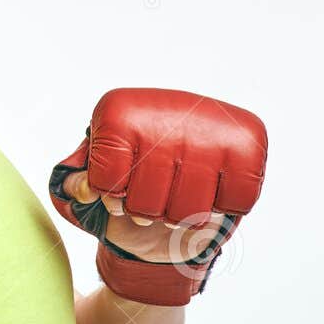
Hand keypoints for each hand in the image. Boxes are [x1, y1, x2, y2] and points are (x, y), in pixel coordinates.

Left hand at [48, 88, 267, 305]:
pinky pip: (233, 203)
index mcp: (118, 109)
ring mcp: (207, 123)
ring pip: (186, 210)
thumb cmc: (134, 168)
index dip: (111, 198)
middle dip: (146, 211)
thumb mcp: (96, 172)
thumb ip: (77, 181)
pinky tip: (212, 187)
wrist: (185, 160)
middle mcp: (163, 108)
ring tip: (178, 195)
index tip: (116, 189)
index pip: (105, 181)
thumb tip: (83, 189)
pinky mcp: (246, 140)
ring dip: (181, 215)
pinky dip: (222, 206)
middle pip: (146, 203)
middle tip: (152, 196)